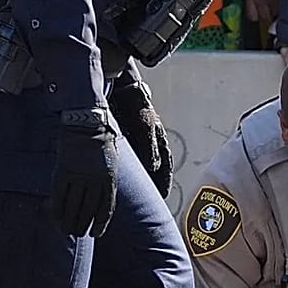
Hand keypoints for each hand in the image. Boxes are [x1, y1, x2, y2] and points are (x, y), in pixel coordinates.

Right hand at [49, 113, 117, 236]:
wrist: (86, 123)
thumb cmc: (100, 144)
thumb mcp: (111, 163)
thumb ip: (106, 182)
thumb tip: (99, 202)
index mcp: (109, 179)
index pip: (105, 209)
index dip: (100, 224)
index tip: (95, 234)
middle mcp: (95, 180)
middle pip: (89, 210)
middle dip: (83, 225)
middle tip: (77, 233)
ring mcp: (78, 176)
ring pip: (74, 206)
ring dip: (70, 221)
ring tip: (66, 230)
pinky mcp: (62, 171)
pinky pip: (59, 195)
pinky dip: (57, 209)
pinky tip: (56, 217)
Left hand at [107, 79, 173, 197]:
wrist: (121, 87)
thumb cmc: (136, 105)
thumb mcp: (146, 127)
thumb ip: (150, 148)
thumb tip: (154, 167)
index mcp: (159, 139)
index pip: (165, 165)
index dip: (164, 181)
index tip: (163, 196)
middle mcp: (150, 141)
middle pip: (154, 167)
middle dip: (153, 182)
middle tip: (150, 199)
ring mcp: (138, 139)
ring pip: (142, 163)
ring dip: (140, 177)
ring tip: (136, 192)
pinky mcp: (126, 137)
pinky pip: (130, 156)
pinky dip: (129, 167)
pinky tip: (122, 176)